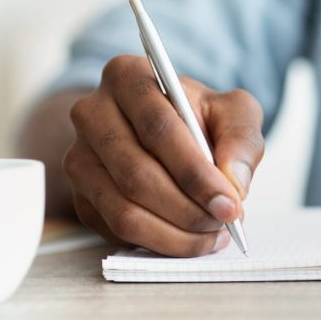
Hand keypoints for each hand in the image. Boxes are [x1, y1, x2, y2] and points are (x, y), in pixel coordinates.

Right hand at [64, 55, 264, 256]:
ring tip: (213, 233)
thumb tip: (234, 181)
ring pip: (123, 209)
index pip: (158, 129)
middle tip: (225, 220)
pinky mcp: (81, 196)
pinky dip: (160, 242)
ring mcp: (79, 158)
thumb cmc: (200, 117)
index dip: (195, 172)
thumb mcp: (233, 111)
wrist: (167, 133)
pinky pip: (116, 230)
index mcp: (126, 76)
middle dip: (188, 208)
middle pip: (137, 174)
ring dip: (175, 233)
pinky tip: (191, 238)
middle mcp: (92, 114)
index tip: (229, 201)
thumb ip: (241, 137)